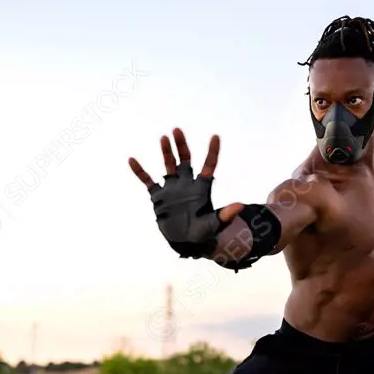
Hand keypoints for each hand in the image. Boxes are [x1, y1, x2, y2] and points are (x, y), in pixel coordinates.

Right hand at [128, 129, 244, 257]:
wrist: (185, 243)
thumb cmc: (203, 234)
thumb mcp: (215, 224)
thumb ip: (225, 215)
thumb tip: (240, 206)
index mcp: (202, 188)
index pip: (208, 165)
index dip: (212, 152)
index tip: (215, 137)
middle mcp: (187, 184)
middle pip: (185, 159)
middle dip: (181, 145)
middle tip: (177, 130)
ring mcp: (172, 189)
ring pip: (169, 165)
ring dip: (166, 152)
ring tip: (163, 138)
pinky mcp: (158, 196)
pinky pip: (148, 181)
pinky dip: (140, 171)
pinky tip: (132, 160)